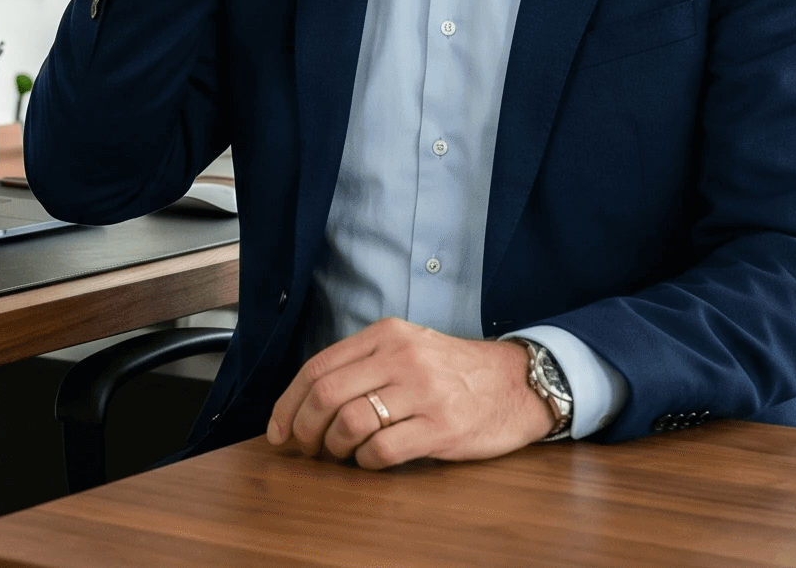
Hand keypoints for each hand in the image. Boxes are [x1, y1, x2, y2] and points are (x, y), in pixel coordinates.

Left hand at [264, 318, 554, 468]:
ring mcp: (423, 392)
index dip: (288, 404)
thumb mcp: (408, 348)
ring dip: (334, 448)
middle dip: (305, 429)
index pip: (317, 367)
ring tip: (342, 454)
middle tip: (307, 448)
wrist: (516, 384)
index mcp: (386, 334)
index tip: (279, 430)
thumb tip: (305, 402)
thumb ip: (363, 364)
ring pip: (349, 422)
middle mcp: (402, 358)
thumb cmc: (454, 372)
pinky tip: (371, 460)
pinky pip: (382, 450)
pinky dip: (365, 462)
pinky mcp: (441, 427)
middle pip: (326, 395)